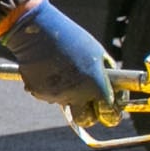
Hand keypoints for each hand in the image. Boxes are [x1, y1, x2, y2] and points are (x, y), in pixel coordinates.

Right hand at [0, 0, 114, 116]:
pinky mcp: (39, 93)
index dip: (110, 110)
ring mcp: (56, 96)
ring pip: (66, 104)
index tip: (107, 105)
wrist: (36, 31)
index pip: (109, 112)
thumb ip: (105, 74)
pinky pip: (50, 96)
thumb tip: (113, 88)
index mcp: (95, 85)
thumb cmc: (70, 38)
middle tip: (86, 99)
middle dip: (88, 112)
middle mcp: (77, 95)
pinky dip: (51, 87)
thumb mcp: (97, 52)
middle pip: (86, 120)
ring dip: (68, 94)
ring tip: (63, 71)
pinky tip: (49, 70)